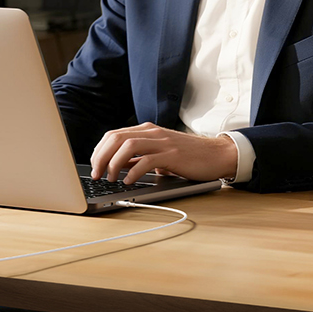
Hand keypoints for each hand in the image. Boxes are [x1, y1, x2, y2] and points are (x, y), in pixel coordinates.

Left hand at [90, 122, 237, 184]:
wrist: (217, 154)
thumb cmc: (189, 156)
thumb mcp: (160, 153)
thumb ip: (139, 157)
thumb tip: (117, 166)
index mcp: (147, 130)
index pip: (113, 135)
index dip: (99, 151)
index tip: (95, 167)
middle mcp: (152, 132)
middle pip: (116, 138)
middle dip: (101, 156)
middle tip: (97, 174)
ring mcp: (163, 142)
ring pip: (128, 145)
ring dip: (114, 163)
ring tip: (111, 178)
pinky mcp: (172, 154)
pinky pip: (147, 160)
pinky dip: (134, 171)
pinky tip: (129, 181)